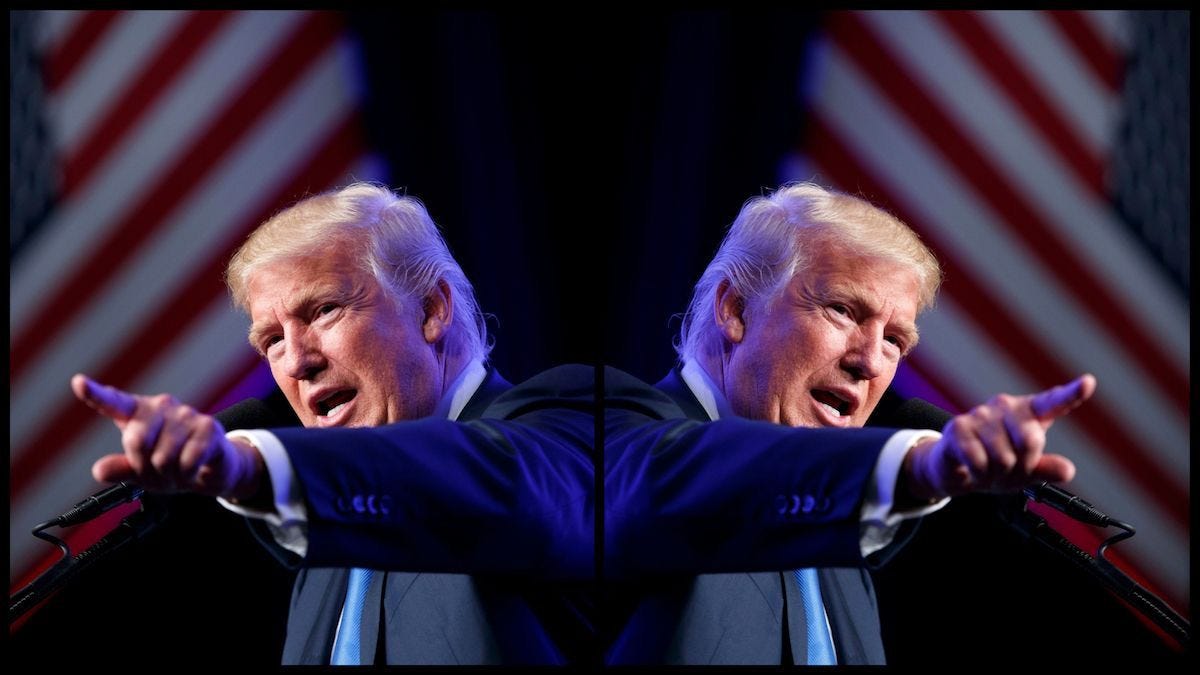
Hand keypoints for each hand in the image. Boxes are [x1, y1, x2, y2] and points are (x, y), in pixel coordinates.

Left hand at [73, 374, 263, 499]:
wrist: (215, 468)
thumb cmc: (173, 465)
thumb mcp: (141, 472)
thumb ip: (120, 470)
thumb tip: (100, 470)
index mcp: (140, 413)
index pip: (115, 403)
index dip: (95, 394)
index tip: (78, 383)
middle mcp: (162, 407)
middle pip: (136, 441)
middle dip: (144, 467)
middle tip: (158, 472)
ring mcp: (186, 415)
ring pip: (162, 457)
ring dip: (169, 475)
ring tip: (179, 471)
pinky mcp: (208, 427)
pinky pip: (187, 461)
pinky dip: (188, 475)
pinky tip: (194, 469)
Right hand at [903, 374, 1096, 499]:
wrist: (952, 469)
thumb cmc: (993, 465)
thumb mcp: (1025, 472)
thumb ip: (1047, 470)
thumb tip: (1067, 470)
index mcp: (1027, 414)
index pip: (1052, 403)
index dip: (1072, 394)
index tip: (1089, 382)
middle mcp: (1005, 407)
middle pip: (1031, 441)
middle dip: (1022, 466)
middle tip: (1009, 470)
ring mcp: (981, 415)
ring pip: (1004, 457)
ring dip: (997, 474)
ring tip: (988, 470)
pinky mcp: (959, 427)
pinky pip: (979, 461)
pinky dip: (979, 475)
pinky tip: (972, 469)